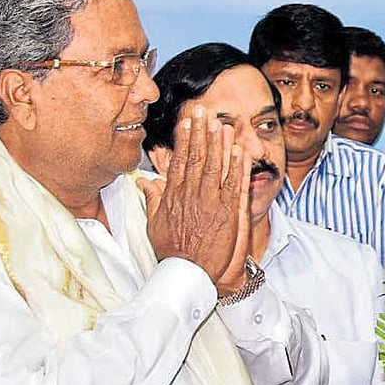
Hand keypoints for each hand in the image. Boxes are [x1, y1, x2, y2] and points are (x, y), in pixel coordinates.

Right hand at [139, 104, 250, 284]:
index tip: (187, 122)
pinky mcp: (228, 213)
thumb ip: (152, 200)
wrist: (188, 274)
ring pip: (215, 166)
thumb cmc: (171, 252)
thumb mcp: (154, 225)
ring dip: (219, 143)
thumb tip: (145, 182)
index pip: (180, 161)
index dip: (185, 139)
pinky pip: (234, 185)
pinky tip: (239, 149)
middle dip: (201, 132)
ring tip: (221, 122)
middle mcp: (191, 196)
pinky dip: (237, 167)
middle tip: (204, 110)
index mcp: (174, 196)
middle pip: (197, 157)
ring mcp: (210, 203)